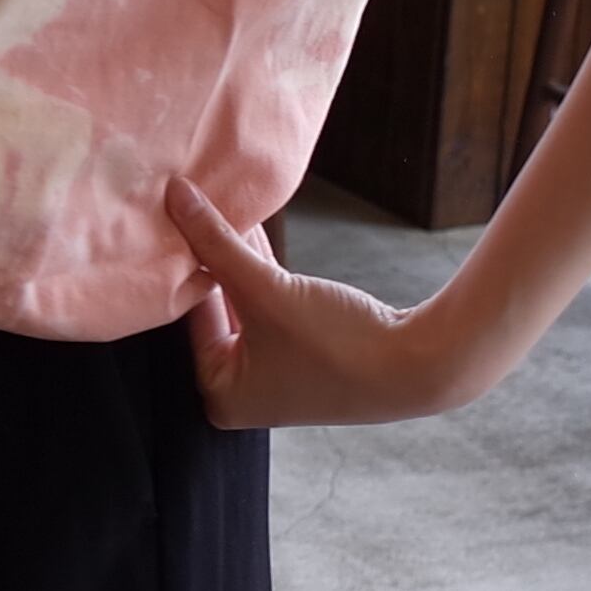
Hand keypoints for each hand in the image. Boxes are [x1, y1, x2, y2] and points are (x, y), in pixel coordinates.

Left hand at [165, 177, 510, 429]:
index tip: (175, 216)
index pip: (187, 316)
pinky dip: (263, 276)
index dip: (186, 264)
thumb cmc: (334, 342)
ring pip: (242, 306)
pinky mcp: (302, 361)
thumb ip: (217, 243)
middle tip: (195, 208)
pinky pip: (268, 310)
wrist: (416, 367)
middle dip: (212, 261)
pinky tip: (256, 232)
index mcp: (219, 395)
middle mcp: (241, 394)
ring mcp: (273, 379)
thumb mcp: (265, 287)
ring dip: (239, 262)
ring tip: (227, 210)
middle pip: (213, 312)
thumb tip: (175, 196)